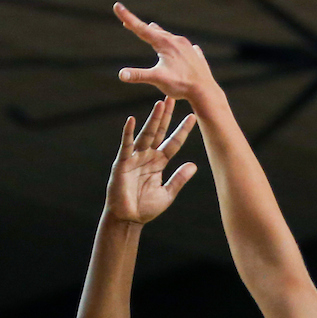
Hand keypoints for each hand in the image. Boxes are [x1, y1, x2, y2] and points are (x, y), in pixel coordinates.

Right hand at [105, 98, 196, 225]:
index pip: (173, 143)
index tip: (193, 117)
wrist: (128, 220)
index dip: (182, 130)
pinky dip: (127, 133)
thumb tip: (194, 165)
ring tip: (160, 104)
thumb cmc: (145, 208)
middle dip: (166, 116)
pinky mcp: (122, 163)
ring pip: (145, 135)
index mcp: (158, 163)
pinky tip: (131, 120)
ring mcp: (134, 158)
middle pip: (159, 132)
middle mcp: (147, 157)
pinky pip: (125, 146)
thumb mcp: (167, 194)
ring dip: (152, 120)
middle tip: (173, 97)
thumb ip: (179, 179)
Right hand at [113, 2, 219, 103]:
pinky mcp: (196, 56)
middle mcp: (176, 41)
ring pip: (170, 37)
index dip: (127, 17)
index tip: (117, 6)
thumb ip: (139, 75)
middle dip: (141, 28)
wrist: (205, 91)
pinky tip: (186, 46)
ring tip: (153, 29)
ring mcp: (187, 47)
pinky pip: (185, 47)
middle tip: (129, 22)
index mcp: (164, 43)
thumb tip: (121, 74)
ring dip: (159, 34)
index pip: (141, 29)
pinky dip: (179, 46)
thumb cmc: (181, 85)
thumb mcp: (157, 79)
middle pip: (155, 32)